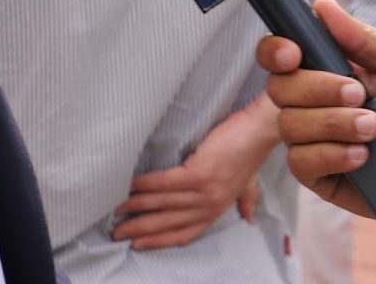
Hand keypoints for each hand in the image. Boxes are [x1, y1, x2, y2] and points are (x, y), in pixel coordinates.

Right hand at [113, 97, 279, 248]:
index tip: (138, 245)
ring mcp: (205, 191)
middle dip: (140, 229)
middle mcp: (210, 205)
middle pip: (169, 223)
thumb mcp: (249, 182)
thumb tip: (247, 217)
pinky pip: (165, 183)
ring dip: (137, 207)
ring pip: (164, 204)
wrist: (258, 130)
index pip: (184, 233)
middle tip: (117, 232)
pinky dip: (145, 185)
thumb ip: (246, 199)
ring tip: (117, 207)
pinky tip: (130, 185)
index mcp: (218, 209)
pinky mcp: (199, 173)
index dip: (160, 240)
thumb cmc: (251, 152)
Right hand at [256, 0, 375, 220]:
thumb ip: (363, 36)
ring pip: (290, 125)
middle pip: (279, 88)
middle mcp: (308, 101)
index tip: (295, 55)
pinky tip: (360, 156)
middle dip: (319, 90)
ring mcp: (310, 138)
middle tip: (360, 94)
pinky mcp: (316, 173)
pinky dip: (331, 155)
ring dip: (333, 124)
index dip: (275, 51)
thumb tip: (323, 5)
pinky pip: (301, 162)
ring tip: (372, 128)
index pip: (276, 53)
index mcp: (323, 67)